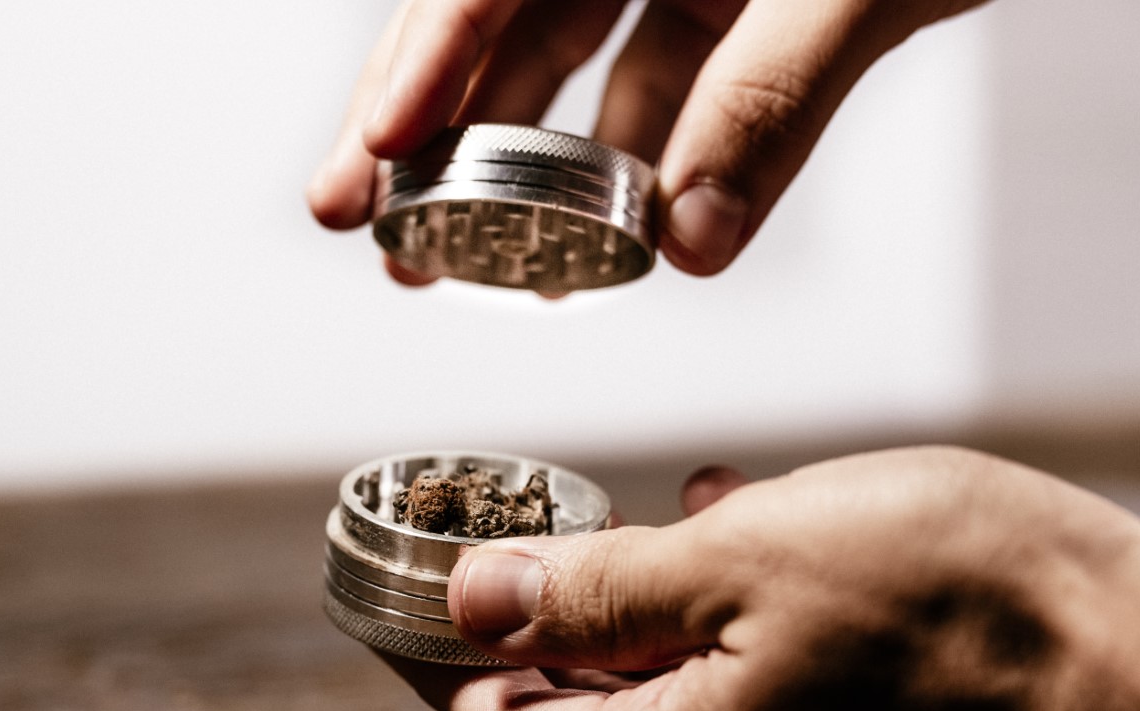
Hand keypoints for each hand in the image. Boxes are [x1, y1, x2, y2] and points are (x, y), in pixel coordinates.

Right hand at [308, 0, 988, 284]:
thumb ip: (777, 94)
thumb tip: (693, 236)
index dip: (423, 64)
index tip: (371, 160)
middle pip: (500, 19)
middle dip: (429, 125)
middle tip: (362, 221)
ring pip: (571, 61)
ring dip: (524, 162)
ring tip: (462, 258)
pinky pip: (666, 83)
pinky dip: (639, 158)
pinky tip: (606, 236)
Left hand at [384, 447, 1139, 710]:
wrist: (1134, 652)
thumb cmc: (948, 601)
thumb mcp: (740, 564)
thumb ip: (596, 589)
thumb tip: (473, 600)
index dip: (443, 657)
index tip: (408, 589)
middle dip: (535, 620)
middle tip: (510, 528)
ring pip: (661, 684)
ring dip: (631, 600)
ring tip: (620, 514)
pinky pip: (740, 672)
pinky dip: (714, 603)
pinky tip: (735, 518)